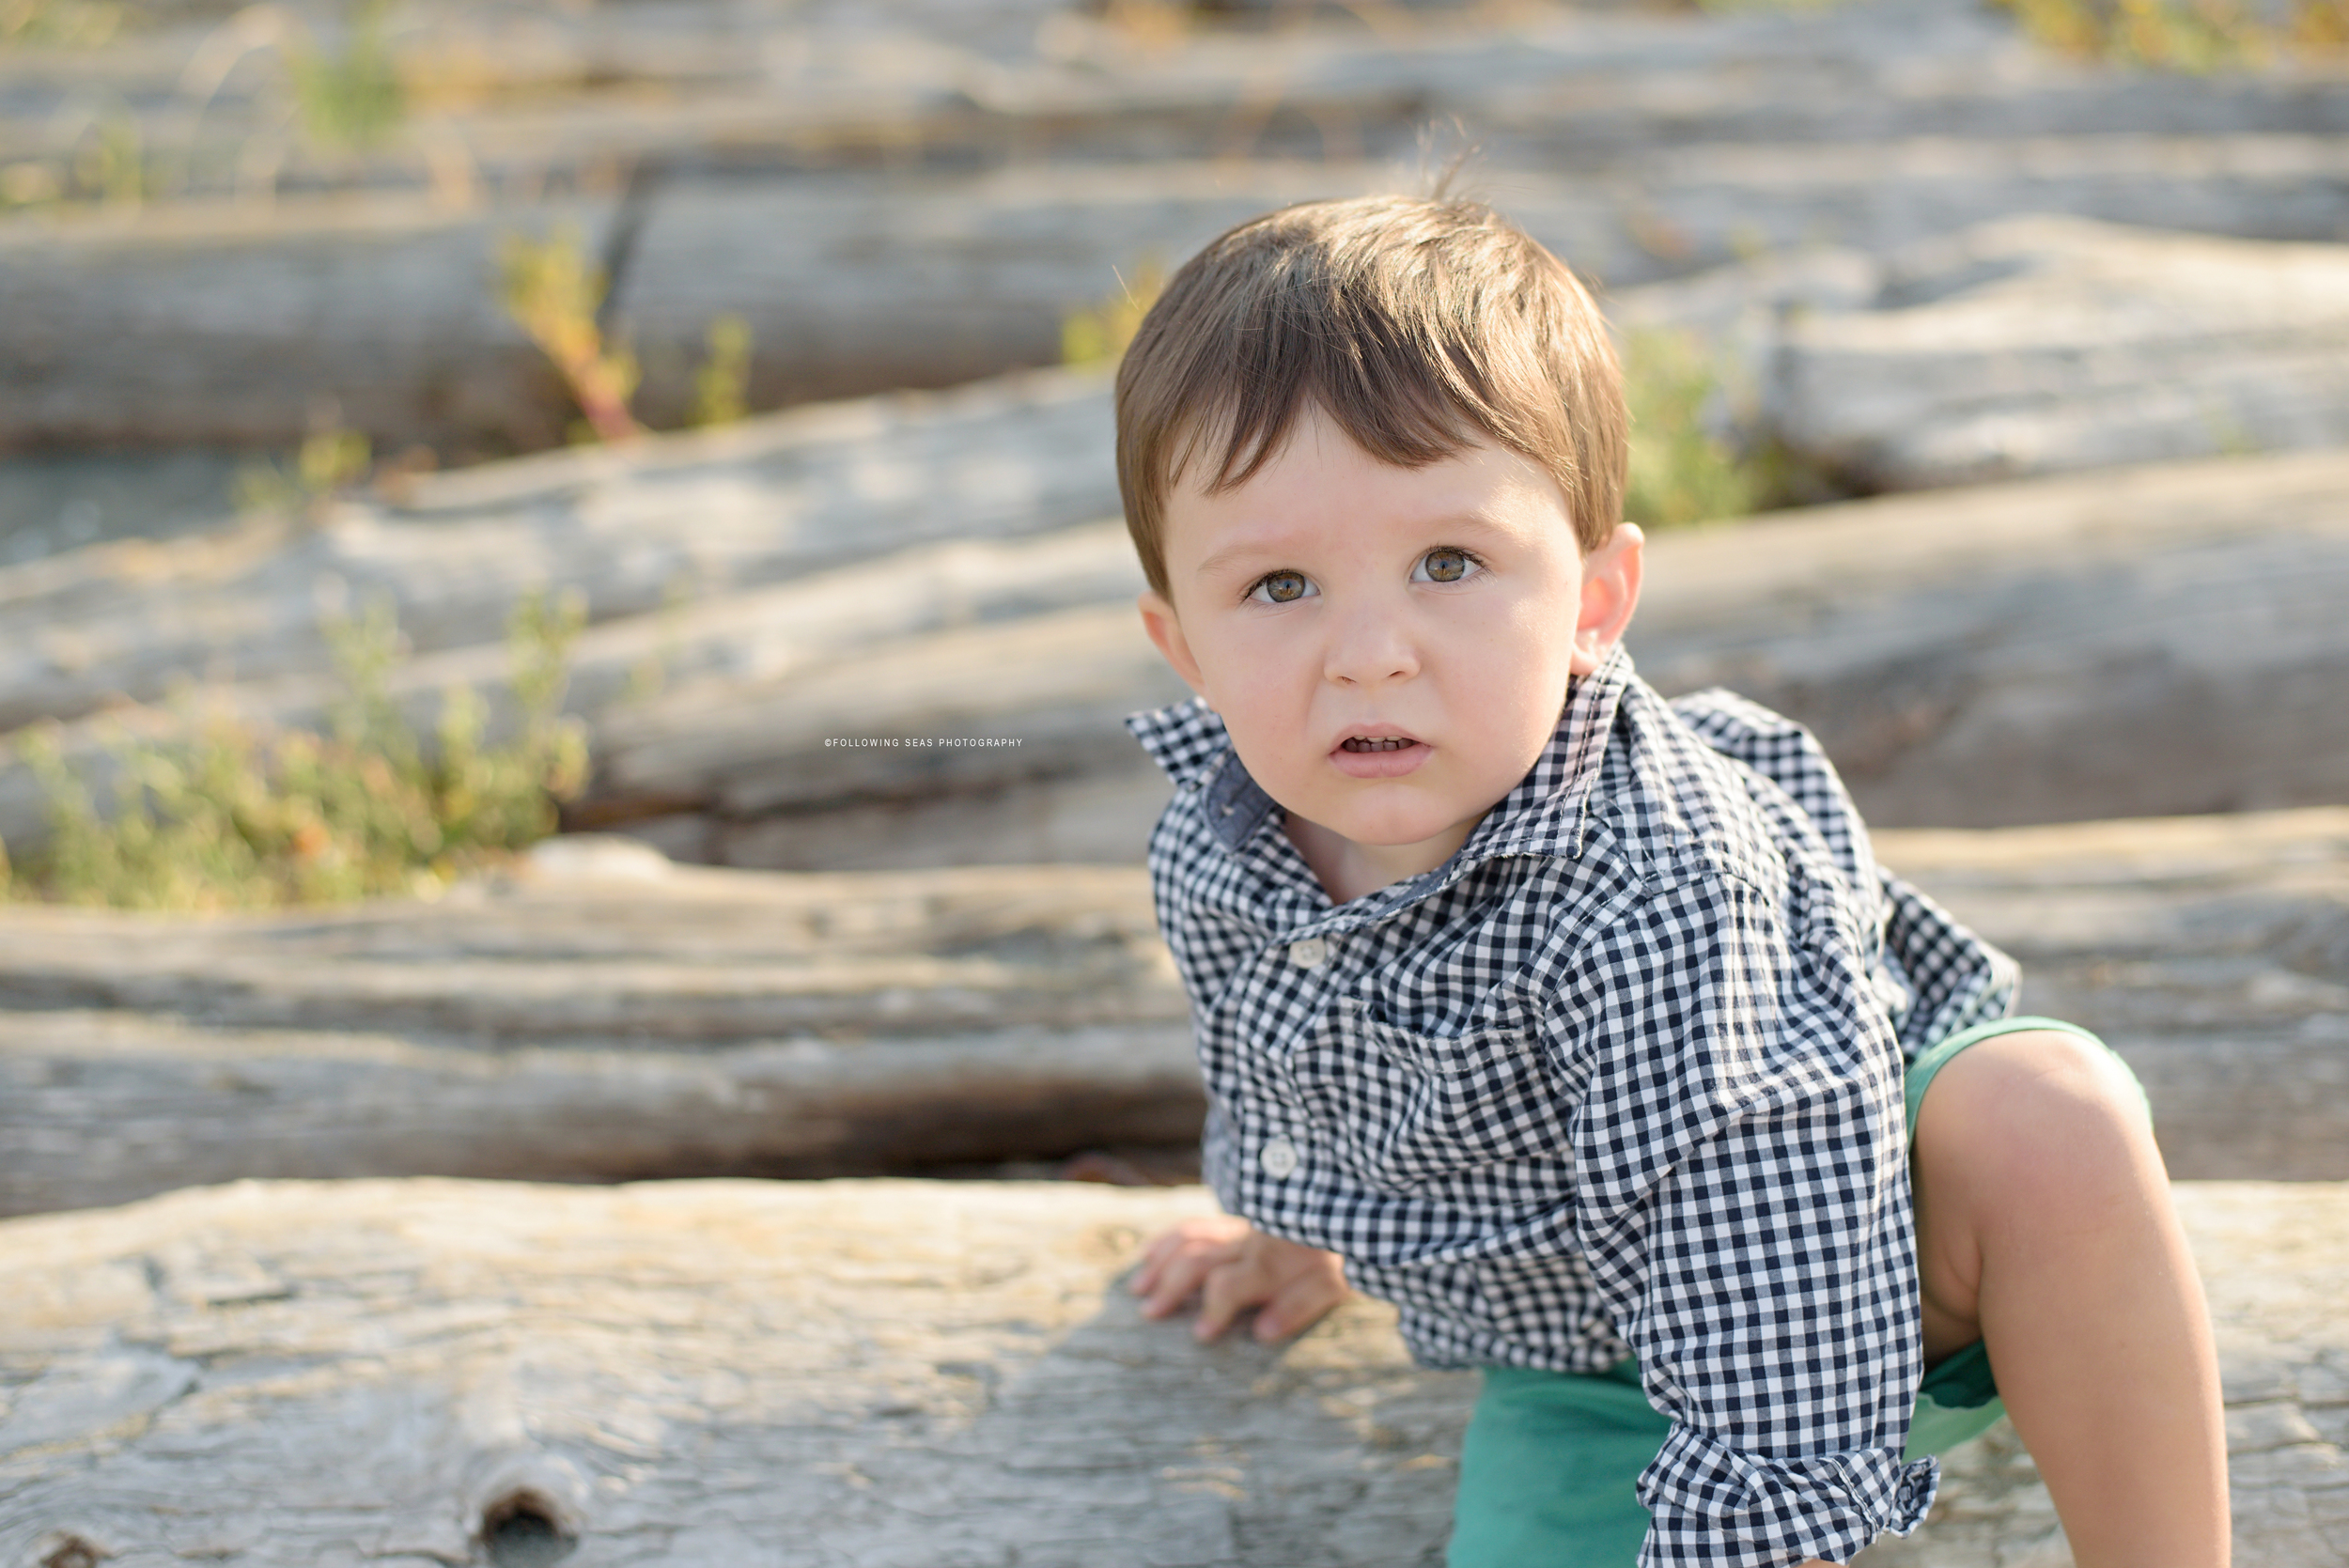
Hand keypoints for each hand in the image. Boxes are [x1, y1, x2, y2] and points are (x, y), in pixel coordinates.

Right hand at [1128, 1214, 1349, 1343]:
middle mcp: (1248, 1243)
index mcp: (1271, 1263)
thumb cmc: (1341, 1254)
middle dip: (1171, 1286)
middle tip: (1149, 1313)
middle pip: (1197, 1259)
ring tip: (1139, 1289)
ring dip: (1161, 1264)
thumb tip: (1262, 1333)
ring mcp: (1238, 1229)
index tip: (1200, 1335)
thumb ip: (1299, 1307)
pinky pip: (1194, 1225)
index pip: (1230, 1284)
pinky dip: (1167, 1240)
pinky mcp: (1235, 1223)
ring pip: (1188, 1238)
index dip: (1213, 1309)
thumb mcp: (1335, 1284)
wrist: (1344, 1206)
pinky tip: (1149, 1255)